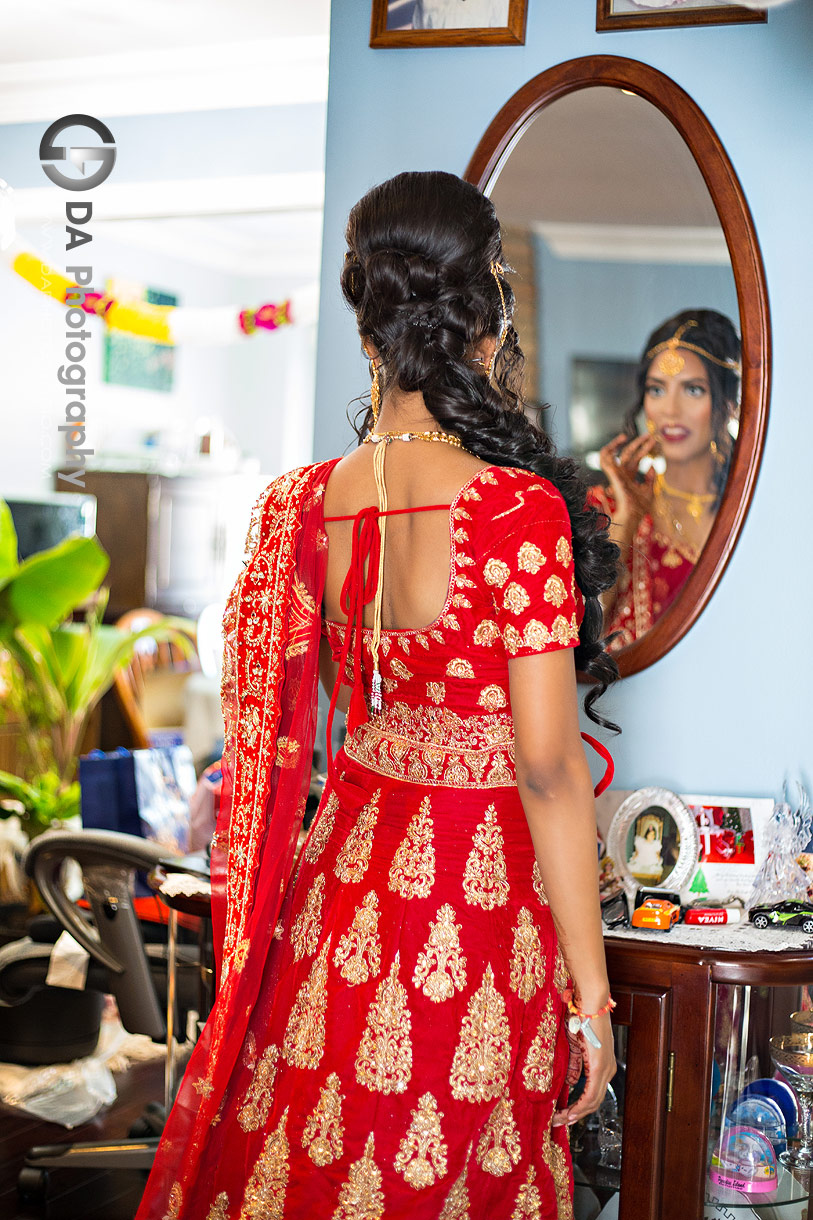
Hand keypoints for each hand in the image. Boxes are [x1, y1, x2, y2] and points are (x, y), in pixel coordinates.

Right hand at [552, 1012, 615, 1127]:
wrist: (590, 1002)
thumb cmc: (582, 1017)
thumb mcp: (576, 1045)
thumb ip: (574, 1065)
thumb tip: (570, 1082)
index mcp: (604, 1065)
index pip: (593, 1094)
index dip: (579, 1107)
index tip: (564, 1115)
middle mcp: (608, 1070)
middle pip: (594, 1102)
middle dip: (576, 1115)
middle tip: (559, 1122)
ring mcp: (606, 1069)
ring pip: (594, 1101)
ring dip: (576, 1113)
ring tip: (561, 1119)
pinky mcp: (600, 1066)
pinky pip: (591, 1093)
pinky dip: (580, 1105)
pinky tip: (571, 1112)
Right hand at [598, 432, 656, 544]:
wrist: (631, 514)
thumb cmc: (639, 507)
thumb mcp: (649, 490)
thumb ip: (651, 478)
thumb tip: (653, 465)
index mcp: (628, 477)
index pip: (634, 459)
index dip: (643, 449)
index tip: (653, 440)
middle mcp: (620, 473)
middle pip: (627, 453)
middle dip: (639, 443)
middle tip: (650, 435)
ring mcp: (615, 473)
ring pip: (613, 453)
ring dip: (623, 442)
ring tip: (632, 435)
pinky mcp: (611, 473)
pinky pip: (604, 457)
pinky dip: (609, 447)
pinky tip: (620, 439)